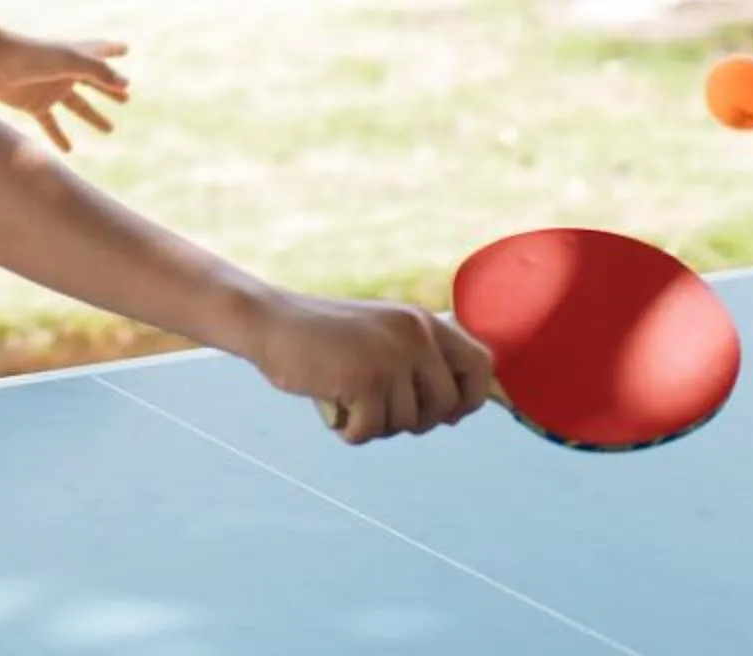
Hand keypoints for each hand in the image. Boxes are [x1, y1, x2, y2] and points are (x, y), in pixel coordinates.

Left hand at [0, 34, 129, 152]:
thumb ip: (98, 71)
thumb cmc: (32, 55)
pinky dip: (59, 136)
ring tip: (110, 130)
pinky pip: (50, 123)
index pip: (99, 52)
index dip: (112, 50)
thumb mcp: (70, 62)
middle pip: (93, 83)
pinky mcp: (34, 105)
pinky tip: (68, 151)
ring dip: (93, 117)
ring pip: (77, 107)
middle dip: (109, 90)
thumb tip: (126, 84)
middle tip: (126, 98)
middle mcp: (64, 73)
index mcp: (74, 55)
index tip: (125, 48)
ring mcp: (49, 90)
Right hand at [242, 292, 496, 443]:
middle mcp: (415, 334)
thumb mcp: (380, 336)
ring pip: (406, 424)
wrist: (270, 322)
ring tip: (348, 398)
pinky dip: (351, 431)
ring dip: (375, 424)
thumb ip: (417, 361)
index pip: (482, 365)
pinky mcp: (366, 379)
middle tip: (380, 409)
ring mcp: (391, 356)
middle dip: (416, 420)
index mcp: (422, 321)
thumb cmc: (323, 338)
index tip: (445, 413)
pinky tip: (334, 409)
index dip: (470, 398)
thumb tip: (459, 409)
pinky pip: (372, 431)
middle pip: (447, 406)